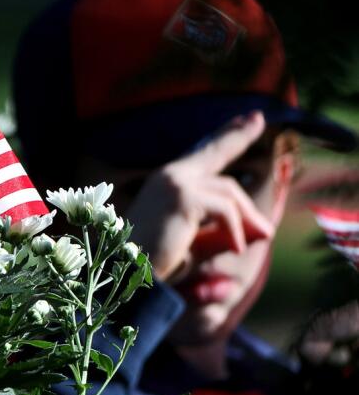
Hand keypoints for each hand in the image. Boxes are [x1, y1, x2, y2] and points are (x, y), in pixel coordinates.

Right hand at [123, 111, 276, 284]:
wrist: (129, 275)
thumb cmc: (159, 265)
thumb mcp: (198, 244)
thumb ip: (227, 232)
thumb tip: (265, 230)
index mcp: (166, 183)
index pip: (203, 154)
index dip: (227, 136)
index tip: (250, 119)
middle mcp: (168, 176)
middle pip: (216, 155)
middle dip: (238, 138)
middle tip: (257, 120)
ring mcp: (174, 182)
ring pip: (229, 192)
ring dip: (248, 217)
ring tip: (263, 237)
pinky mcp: (182, 196)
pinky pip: (225, 210)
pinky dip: (236, 231)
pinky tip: (235, 248)